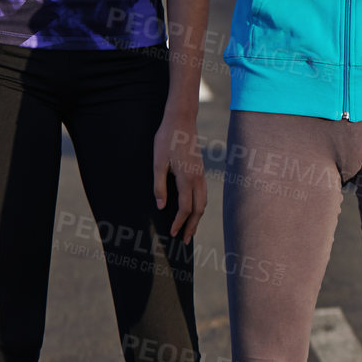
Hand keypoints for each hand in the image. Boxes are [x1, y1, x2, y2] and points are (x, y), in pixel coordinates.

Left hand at [153, 112, 206, 242]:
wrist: (182, 120)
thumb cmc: (167, 140)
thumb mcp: (158, 162)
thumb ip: (159, 186)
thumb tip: (162, 206)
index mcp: (186, 178)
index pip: (186, 208)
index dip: (179, 223)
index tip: (172, 234)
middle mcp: (198, 178)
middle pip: (199, 209)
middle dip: (192, 226)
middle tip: (185, 240)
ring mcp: (201, 174)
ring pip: (204, 201)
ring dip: (197, 217)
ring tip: (190, 229)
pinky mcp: (200, 170)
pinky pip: (203, 193)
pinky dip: (199, 205)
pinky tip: (193, 209)